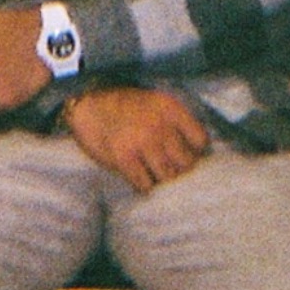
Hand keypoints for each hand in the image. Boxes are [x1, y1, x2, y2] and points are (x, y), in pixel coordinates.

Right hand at [64, 87, 210, 193]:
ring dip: (162, 180)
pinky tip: (140, 179)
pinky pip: (145, 184)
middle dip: (180, 170)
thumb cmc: (124, 107)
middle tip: (170, 171)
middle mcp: (159, 125)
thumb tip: (195, 153)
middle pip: (186, 162)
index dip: (195, 153)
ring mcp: (142, 142)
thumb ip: (174, 122)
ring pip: (167, 176)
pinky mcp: (124, 158)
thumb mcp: (155, 104)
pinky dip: (144, 186)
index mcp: (170, 108)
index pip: (200, 140)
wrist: (89, 105)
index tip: (186, 156)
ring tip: (155, 176)